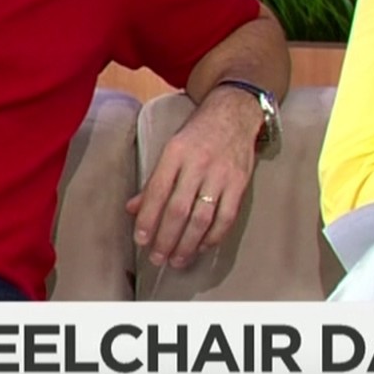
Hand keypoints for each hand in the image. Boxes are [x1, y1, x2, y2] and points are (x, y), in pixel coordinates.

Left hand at [127, 89, 260, 269]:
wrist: (234, 113)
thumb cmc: (198, 134)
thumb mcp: (171, 148)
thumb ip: (154, 180)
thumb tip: (132, 209)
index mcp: (175, 153)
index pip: (157, 191)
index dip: (148, 218)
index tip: (141, 240)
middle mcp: (198, 164)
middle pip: (179, 209)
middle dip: (166, 238)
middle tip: (157, 258)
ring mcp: (221, 174)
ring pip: (202, 218)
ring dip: (188, 244)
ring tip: (177, 260)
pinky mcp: (240, 183)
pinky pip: (226, 217)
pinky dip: (213, 237)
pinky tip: (201, 247)